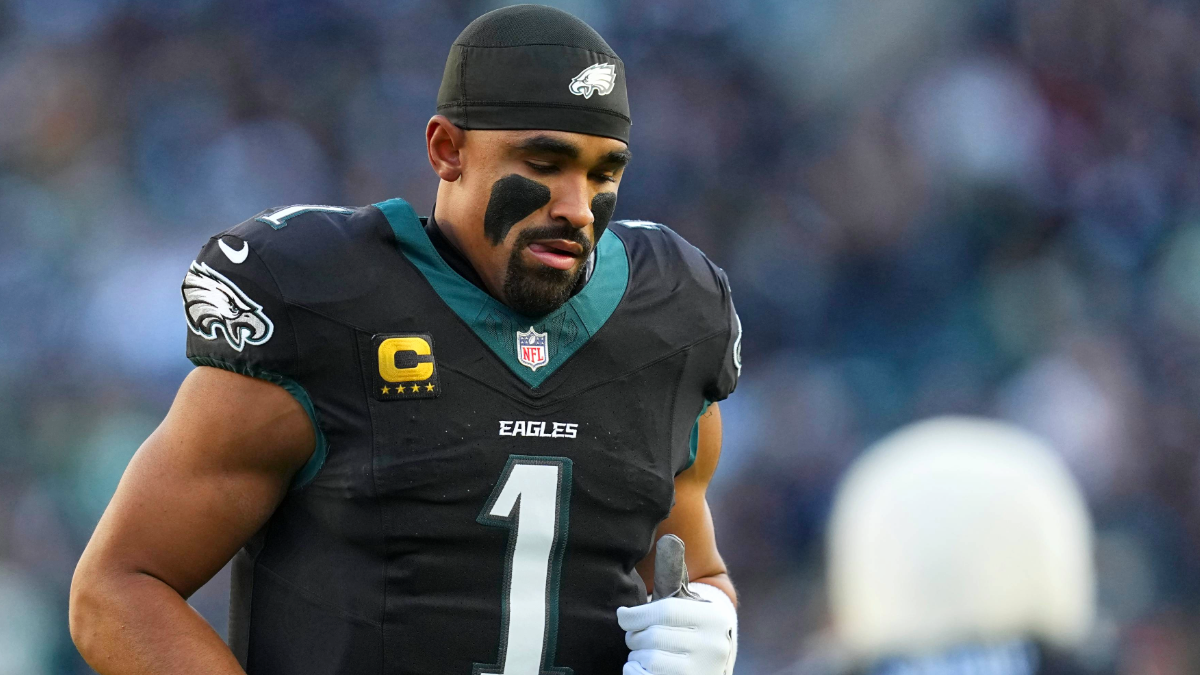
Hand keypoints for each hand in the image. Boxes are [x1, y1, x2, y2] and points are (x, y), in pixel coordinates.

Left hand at [617, 583, 736, 674]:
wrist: (707, 667)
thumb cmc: (686, 629)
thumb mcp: (684, 603)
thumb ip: (673, 575)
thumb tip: (669, 537)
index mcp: (713, 618)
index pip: (664, 611)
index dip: (636, 615)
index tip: (624, 617)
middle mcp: (714, 646)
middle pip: (653, 636)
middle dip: (636, 637)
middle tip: (638, 638)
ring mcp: (702, 671)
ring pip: (649, 659)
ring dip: (637, 657)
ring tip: (646, 653)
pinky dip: (635, 672)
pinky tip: (643, 668)